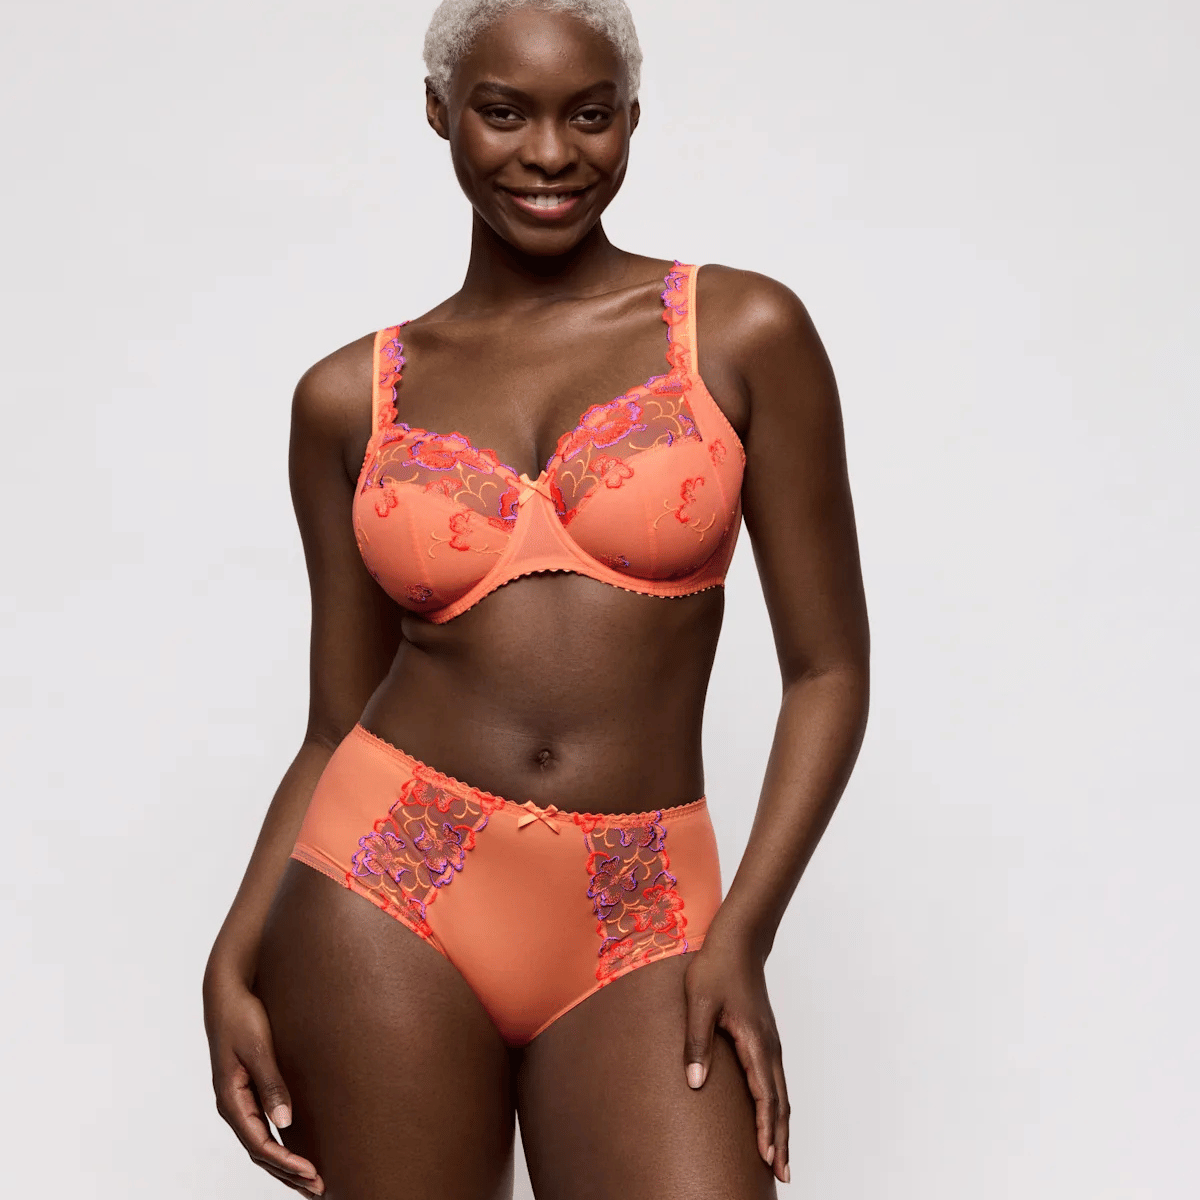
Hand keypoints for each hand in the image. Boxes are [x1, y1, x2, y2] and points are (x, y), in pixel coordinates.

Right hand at [203, 966, 324, 1196]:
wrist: (227, 993)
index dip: (286, 1163)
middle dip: (288, 1174)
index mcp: (230, 1100)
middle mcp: (232, 1106)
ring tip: (311, 1183)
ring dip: (284, 1166)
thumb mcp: (259, 1047)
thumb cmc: (242, 1016)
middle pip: (260, 1153)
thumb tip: (285, 1124)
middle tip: (320, 1189)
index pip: (260, 1144)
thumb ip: (271, 1084)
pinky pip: (263, 1129)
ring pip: (261, 1145)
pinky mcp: (248, 1092)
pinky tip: (297, 1154)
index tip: (312, 1174)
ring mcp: (239, 1101)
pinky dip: (280, 1147)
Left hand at [683, 934, 790, 1184]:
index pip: (764, 1094)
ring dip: (782, 1127)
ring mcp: (770, 1043)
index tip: (767, 1159)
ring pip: (782, 1094)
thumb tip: (694, 1082)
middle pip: (780, 1102)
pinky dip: (778, 1107)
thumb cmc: (715, 969)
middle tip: (783, 1175)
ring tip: (781, 1160)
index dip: (765, 1129)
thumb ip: (697, 1042)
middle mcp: (768, 1046)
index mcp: (754, 1041)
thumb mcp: (699, 1003)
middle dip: (781, 1140)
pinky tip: (773, 1118)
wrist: (738, 942)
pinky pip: (776, 1081)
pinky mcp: (765, 1039)